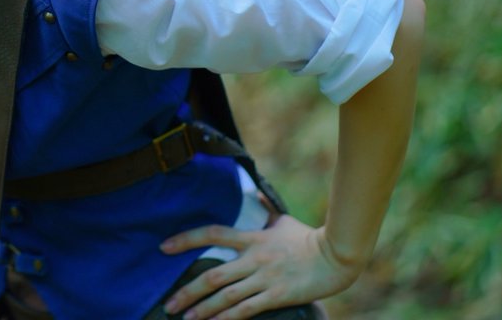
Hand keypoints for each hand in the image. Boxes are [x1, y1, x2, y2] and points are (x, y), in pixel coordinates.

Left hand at [159, 214, 361, 319]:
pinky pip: (246, 310)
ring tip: (184, 318)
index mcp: (252, 238)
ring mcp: (265, 278)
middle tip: (168, 303)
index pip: (212, 234)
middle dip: (187, 291)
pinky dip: (227, 318)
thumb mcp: (283, 220)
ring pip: (225, 296)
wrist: (337, 256)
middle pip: (212, 275)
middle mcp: (254, 258)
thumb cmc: (310, 238)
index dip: (186, 239)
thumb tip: (256, 193)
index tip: (164, 247)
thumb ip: (266, 209)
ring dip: (202, 309)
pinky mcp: (277, 296)